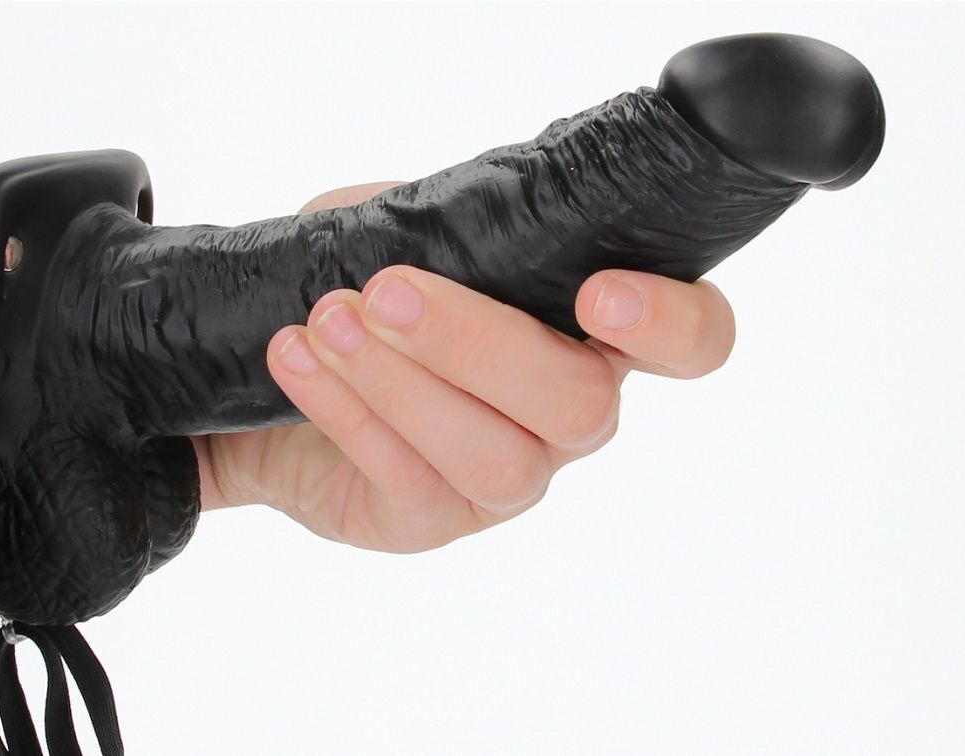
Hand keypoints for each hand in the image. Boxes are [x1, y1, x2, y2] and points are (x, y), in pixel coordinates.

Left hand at [190, 182, 735, 552]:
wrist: (273, 372)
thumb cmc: (358, 287)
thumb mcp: (401, 230)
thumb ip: (445, 222)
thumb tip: (450, 222)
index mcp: (588, 332)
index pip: (691, 340)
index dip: (672, 324)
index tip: (600, 294)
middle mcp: (567, 414)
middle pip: (580, 405)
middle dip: (478, 343)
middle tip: (386, 291)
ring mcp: (507, 477)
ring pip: (497, 455)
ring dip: (403, 383)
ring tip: (327, 322)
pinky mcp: (432, 520)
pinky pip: (407, 477)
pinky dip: (347, 410)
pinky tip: (296, 357)